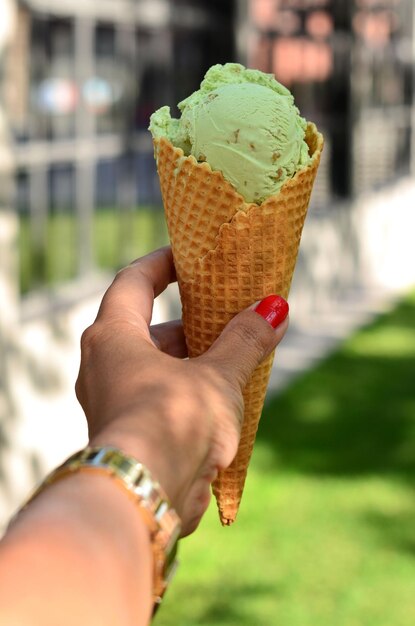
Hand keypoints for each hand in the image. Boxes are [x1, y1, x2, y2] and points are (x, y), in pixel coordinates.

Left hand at [75, 247, 288, 535]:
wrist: (145, 496)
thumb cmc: (175, 421)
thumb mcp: (218, 376)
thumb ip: (245, 340)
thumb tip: (275, 308)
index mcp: (113, 336)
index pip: (133, 281)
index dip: (162, 263)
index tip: (190, 255)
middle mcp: (104, 364)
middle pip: (150, 327)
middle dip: (194, 320)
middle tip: (231, 312)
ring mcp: (112, 400)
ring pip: (158, 365)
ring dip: (196, 358)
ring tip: (241, 355)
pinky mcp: (128, 431)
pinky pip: (160, 395)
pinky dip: (189, 388)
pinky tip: (225, 395)